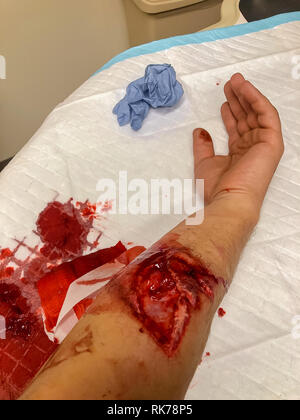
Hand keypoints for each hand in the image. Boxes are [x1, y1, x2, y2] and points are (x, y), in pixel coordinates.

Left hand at [193, 73, 283, 219]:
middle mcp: (252, 148)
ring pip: (257, 113)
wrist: (229, 200)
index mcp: (239, 153)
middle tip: (229, 83)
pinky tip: (245, 88)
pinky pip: (266, 114)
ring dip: (246, 95)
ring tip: (236, 80)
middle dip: (238, 99)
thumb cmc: (218, 188)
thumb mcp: (204, 162)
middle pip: (247, 117)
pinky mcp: (272, 141)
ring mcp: (263, 144)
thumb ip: (202, 146)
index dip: (230, 112)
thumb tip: (199, 131)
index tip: (223, 99)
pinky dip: (256, 99)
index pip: (237, 127)